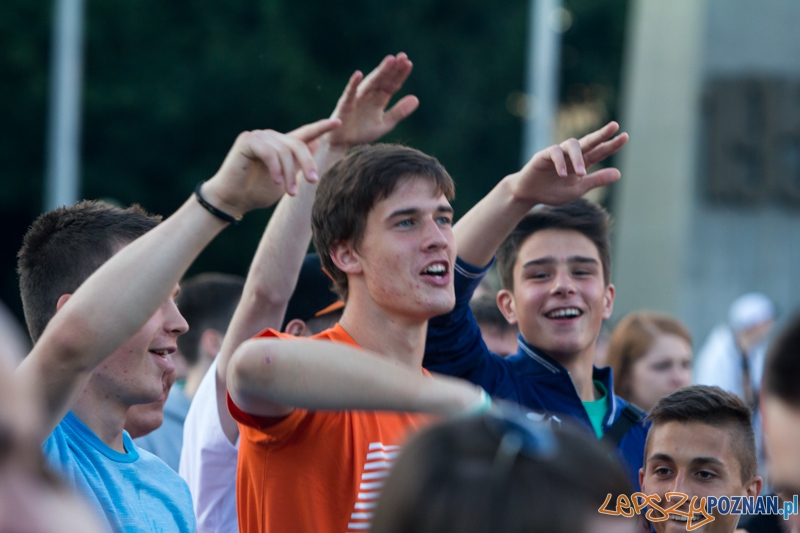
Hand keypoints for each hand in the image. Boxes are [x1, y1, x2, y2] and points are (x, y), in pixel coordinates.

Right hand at [202, 118, 341, 216]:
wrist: (233, 200)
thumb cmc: (258, 192)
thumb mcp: (285, 179)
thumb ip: (298, 163)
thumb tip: (316, 142)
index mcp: (282, 146)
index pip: (305, 133)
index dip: (321, 127)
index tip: (338, 123)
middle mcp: (271, 137)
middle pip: (298, 144)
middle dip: (308, 164)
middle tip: (312, 182)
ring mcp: (259, 136)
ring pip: (284, 151)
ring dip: (288, 174)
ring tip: (290, 192)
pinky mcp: (247, 140)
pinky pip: (269, 151)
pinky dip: (275, 168)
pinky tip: (276, 181)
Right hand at [323, 52, 418, 149]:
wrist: (342, 144)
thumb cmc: (362, 133)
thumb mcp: (385, 124)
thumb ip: (399, 112)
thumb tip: (416, 99)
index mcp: (379, 99)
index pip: (392, 84)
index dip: (400, 75)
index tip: (408, 63)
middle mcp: (369, 95)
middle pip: (383, 80)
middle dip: (392, 69)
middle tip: (402, 56)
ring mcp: (357, 98)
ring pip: (370, 83)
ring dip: (379, 72)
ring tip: (389, 61)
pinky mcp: (345, 105)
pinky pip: (350, 93)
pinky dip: (353, 84)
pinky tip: (358, 75)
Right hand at [511, 121, 628, 205]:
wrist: (529, 194)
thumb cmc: (553, 191)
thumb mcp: (578, 189)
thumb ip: (596, 181)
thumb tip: (619, 173)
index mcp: (582, 162)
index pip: (600, 151)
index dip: (612, 144)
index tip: (625, 136)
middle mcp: (572, 154)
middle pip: (589, 141)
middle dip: (601, 134)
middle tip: (614, 126)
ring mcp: (558, 153)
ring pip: (572, 145)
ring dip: (578, 158)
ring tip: (582, 173)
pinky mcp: (543, 155)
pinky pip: (554, 153)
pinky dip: (560, 163)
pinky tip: (563, 175)